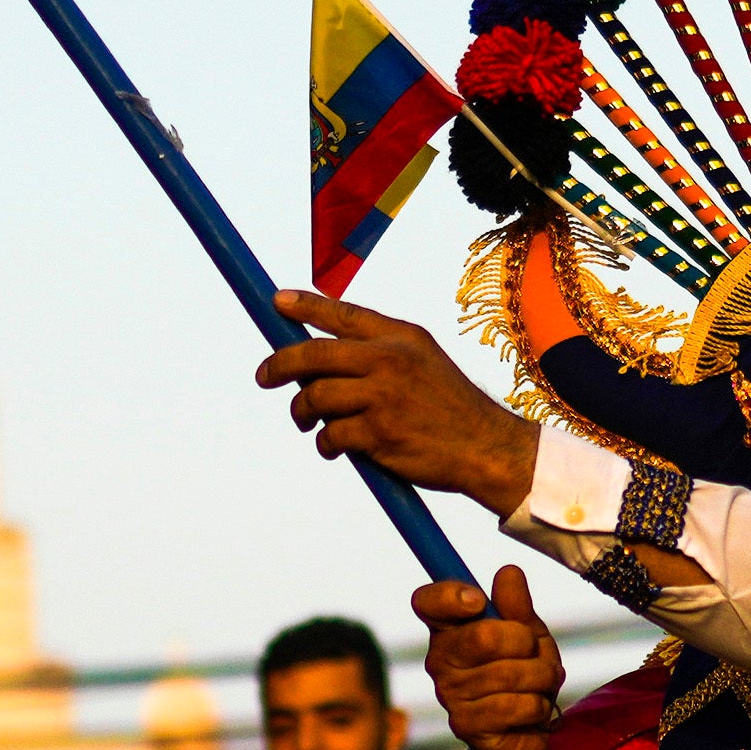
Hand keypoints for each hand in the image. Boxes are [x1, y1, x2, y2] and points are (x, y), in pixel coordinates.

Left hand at [258, 291, 537, 513]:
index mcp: (401, 337)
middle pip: (314, 354)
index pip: (343, 314)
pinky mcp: (379, 433)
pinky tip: (335, 448)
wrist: (485, 447)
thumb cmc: (448, 407)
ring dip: (302, 412)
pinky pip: (330, 435)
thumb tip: (316, 362)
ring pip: (315, 397)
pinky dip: (325, 444)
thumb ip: (379, 352)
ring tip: (306, 423)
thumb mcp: (423, 361)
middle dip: (279, 364)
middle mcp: (390, 360)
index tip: (276, 301)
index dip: (306, 305)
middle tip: (264, 376)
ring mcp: (383, 396)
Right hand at [413, 569, 563, 749]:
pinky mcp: (468, 727)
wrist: (523, 734)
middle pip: (485, 635)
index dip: (449, 596)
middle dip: (526, 644)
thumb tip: (508, 572)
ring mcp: (451, 696)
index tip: (478, 600)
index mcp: (450, 630)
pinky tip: (530, 712)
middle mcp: (441, 661)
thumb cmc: (522, 675)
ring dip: (541, 679)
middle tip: (533, 656)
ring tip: (537, 687)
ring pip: (512, 674)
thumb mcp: (527, 635)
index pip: (428, 602)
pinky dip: (538, 707)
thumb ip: (517, 606)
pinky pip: (518, 706)